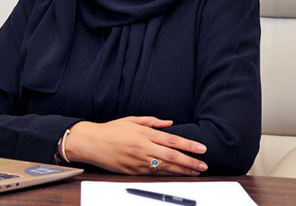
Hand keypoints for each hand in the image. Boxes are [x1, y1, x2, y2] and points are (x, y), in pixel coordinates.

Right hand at [64, 116, 207, 175]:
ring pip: (165, 167)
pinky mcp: (133, 171)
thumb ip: (153, 121)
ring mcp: (139, 161)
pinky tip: (176, 175)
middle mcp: (144, 147)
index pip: (173, 140)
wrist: (92, 143)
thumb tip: (170, 123)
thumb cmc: (112, 130)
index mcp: (145, 133)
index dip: (189, 145)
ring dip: (182, 170)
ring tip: (194, 172)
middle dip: (190, 161)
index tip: (202, 149)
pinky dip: (167, 175)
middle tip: (203, 165)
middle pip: (172, 156)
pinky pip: (154, 174)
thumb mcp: (133, 120)